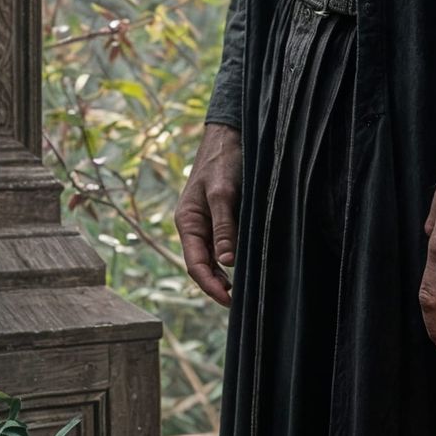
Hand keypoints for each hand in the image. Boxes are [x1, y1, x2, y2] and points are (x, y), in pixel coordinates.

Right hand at [176, 121, 242, 306]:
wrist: (230, 133)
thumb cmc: (222, 159)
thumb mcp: (223, 193)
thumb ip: (224, 227)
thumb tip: (226, 263)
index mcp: (188, 221)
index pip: (195, 264)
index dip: (210, 286)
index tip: (229, 300)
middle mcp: (196, 225)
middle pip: (204, 265)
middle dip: (219, 285)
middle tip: (241, 303)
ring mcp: (209, 221)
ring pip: (216, 257)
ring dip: (227, 274)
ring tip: (246, 291)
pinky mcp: (223, 216)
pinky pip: (226, 244)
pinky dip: (234, 258)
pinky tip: (248, 266)